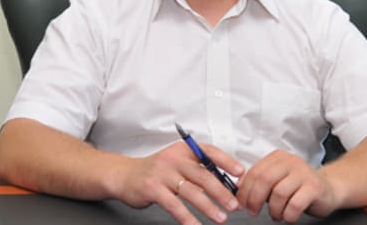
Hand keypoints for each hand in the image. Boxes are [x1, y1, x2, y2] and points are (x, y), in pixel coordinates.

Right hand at [114, 141, 244, 224]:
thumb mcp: (178, 163)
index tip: (241, 173)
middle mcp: (174, 159)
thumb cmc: (157, 171)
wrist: (125, 176)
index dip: (227, 162)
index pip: (209, 152)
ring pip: (191, 191)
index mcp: (184, 150)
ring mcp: (163, 173)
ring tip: (221, 217)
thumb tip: (226, 184)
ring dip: (208, 206)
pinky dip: (187, 217)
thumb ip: (198, 170)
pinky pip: (174, 205)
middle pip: (203, 175)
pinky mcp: (153, 189)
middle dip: (221, 191)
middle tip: (234, 204)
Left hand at [236, 150, 338, 222]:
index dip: (245, 190)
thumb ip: (259, 181)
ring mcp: (304, 173)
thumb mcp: (277, 180)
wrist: (329, 189)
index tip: (241, 203)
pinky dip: (288, 215)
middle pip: (265, 180)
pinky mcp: (314, 187)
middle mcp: (291, 161)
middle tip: (253, 211)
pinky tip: (289, 216)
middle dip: (255, 199)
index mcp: (278, 158)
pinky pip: (294, 204)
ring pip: (279, 194)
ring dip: (274, 210)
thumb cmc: (299, 187)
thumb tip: (238, 187)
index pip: (255, 171)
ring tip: (276, 215)